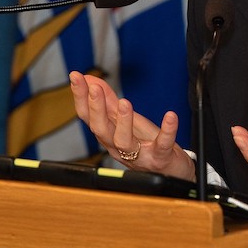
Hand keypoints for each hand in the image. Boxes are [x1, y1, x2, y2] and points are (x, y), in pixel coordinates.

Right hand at [69, 71, 194, 180]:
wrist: (171, 171)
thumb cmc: (146, 145)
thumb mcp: (126, 120)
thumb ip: (108, 101)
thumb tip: (90, 79)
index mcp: (109, 136)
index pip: (88, 117)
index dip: (80, 97)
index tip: (76, 77)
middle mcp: (119, 147)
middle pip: (101, 130)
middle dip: (96, 109)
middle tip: (94, 89)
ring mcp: (139, 155)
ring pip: (124, 142)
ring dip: (123, 122)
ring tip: (124, 102)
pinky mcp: (160, 158)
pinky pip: (163, 145)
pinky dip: (167, 131)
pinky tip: (171, 116)